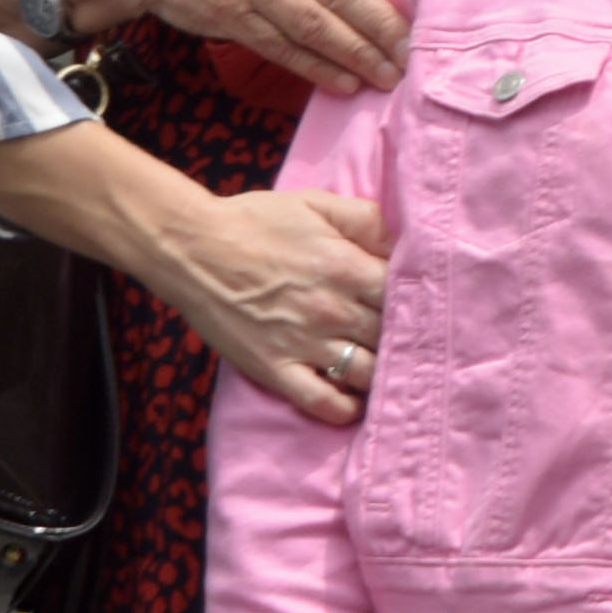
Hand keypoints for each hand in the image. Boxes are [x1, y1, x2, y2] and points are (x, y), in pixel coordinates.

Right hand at [146, 185, 398, 425]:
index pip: (407, 297)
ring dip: (381, 374)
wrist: (191, 248)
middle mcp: (333, 311)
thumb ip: (365, 219)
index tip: (420, 305)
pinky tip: (353, 400)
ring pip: (368, 374)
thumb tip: (404, 240)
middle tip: (408, 339)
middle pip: (393, 337)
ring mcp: (305, 344)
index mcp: (347, 267)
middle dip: (403, 338)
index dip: (418, 302)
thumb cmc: (254, 222)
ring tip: (384, 369)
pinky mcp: (276, 369)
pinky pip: (324, 403)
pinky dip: (345, 408)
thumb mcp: (316, 204)